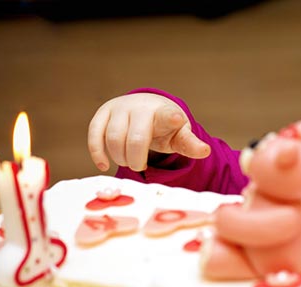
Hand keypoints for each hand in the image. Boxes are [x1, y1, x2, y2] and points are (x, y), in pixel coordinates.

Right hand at [88, 93, 209, 171]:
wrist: (146, 107)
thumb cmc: (165, 126)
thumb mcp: (179, 135)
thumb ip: (190, 144)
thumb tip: (206, 152)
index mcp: (164, 112)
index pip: (169, 115)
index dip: (172, 118)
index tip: (177, 120)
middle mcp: (141, 107)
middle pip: (136, 139)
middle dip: (137, 159)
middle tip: (140, 166)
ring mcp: (120, 108)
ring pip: (114, 139)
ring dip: (121, 158)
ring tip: (129, 161)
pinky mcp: (102, 114)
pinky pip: (95, 134)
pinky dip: (98, 152)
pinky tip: (104, 165)